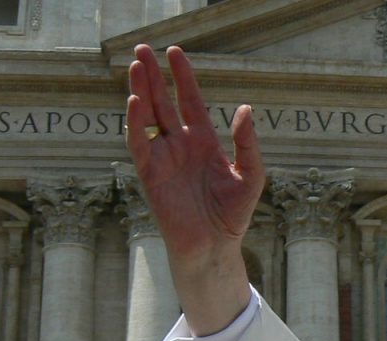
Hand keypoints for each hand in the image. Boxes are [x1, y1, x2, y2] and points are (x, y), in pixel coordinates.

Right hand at [126, 44, 264, 333]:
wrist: (214, 246)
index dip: (183, 77)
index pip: (190, 100)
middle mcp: (181, 145)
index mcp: (204, 141)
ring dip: (141, 91)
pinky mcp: (150, 174)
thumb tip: (246, 109)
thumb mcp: (251, 175)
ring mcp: (164, 158)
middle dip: (153, 75)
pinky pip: (139, 144)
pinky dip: (135, 122)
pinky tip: (135, 100)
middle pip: (163, 102)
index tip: (174, 52)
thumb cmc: (233, 214)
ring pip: (148, 117)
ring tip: (136, 66)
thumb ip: (248, 143)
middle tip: (142, 48)